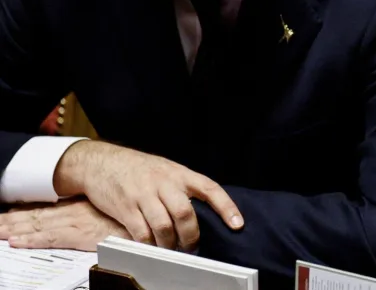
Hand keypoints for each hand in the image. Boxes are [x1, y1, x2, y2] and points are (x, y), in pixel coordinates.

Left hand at [0, 199, 128, 250]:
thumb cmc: (140, 216)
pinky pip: (51, 238)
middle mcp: (77, 213)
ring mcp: (77, 223)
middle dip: (15, 220)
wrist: (154, 218)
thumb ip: (105, 217)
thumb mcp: (119, 213)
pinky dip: (32, 239)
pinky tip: (16, 242)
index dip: (29, 212)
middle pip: (39, 217)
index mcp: (84, 208)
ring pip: (39, 226)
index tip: (12, 213)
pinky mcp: (81, 235)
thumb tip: (100, 220)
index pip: (50, 210)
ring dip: (16, 228)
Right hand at [53, 141, 242, 250]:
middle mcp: (164, 183)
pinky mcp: (125, 208)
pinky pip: (141, 233)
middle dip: (191, 235)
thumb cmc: (138, 169)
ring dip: (170, 244)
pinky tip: (151, 247)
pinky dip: (149, 244)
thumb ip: (184, 187)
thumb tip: (206, 211)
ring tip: (171, 250)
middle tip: (192, 247)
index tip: (237, 224)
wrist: (101, 162)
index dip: (226, 207)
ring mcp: (143, 195)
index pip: (210, 188)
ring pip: (163, 226)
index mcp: (180, 174)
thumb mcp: (166, 170)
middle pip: (185, 213)